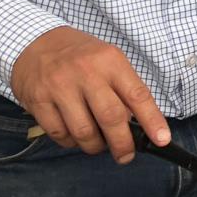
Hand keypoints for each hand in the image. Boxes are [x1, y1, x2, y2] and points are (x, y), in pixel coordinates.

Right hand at [10, 26, 169, 162]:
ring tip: (98, 144)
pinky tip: (74, 135)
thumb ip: (123, 88)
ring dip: (95, 146)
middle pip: (111, 118)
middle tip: (126, 155)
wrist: (34, 41)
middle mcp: (86, 72)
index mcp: (110, 61)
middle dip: (123, 144)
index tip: (162, 140)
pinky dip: (70, 142)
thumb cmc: (79, 55)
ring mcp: (60, 86)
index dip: (152, 121)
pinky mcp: (38, 100)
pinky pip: (59, 134)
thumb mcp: (107, 59)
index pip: (137, 95)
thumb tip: (139, 125)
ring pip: (84, 132)